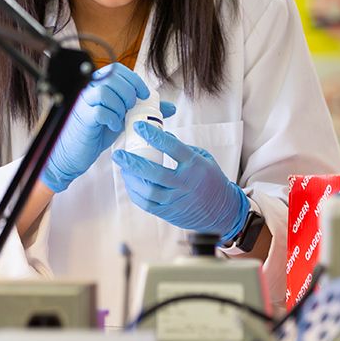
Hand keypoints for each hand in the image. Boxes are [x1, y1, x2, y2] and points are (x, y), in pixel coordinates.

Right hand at [41, 63, 148, 192]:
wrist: (75, 154)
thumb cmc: (96, 133)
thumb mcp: (123, 118)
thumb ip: (143, 110)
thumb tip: (170, 107)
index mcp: (97, 85)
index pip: (118, 70)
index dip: (134, 80)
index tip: (144, 95)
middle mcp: (88, 90)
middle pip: (113, 77)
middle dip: (128, 92)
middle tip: (131, 108)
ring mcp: (83, 103)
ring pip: (105, 92)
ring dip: (120, 105)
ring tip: (121, 117)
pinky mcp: (83, 118)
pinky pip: (100, 111)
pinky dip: (112, 118)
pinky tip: (114, 126)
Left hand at [112, 121, 247, 239]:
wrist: (222, 211)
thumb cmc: (211, 180)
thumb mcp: (203, 158)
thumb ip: (182, 148)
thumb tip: (162, 136)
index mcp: (195, 165)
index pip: (172, 147)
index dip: (154, 136)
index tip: (138, 127)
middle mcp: (184, 183)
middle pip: (154, 173)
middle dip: (132, 162)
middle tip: (118, 154)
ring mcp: (176, 200)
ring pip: (147, 190)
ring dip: (131, 179)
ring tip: (123, 168)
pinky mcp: (169, 213)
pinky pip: (146, 203)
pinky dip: (135, 193)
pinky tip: (130, 183)